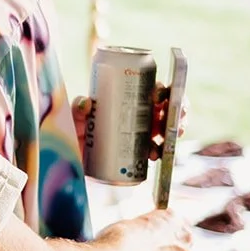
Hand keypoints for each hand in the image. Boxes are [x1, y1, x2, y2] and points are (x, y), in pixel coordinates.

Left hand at [73, 85, 187, 162]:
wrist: (72, 161)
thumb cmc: (73, 133)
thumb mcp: (74, 119)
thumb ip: (77, 110)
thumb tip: (86, 102)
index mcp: (127, 99)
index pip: (152, 89)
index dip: (163, 91)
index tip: (158, 97)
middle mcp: (138, 114)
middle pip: (166, 107)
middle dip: (177, 111)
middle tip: (170, 119)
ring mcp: (141, 134)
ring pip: (168, 127)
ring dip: (173, 130)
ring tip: (166, 138)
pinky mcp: (139, 153)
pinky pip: (159, 150)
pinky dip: (161, 151)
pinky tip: (155, 154)